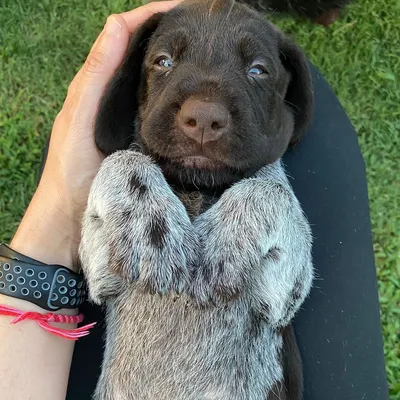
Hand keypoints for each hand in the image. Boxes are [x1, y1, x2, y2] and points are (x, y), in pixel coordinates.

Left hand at [10, 1, 180, 271]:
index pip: (125, 34)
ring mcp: (132, 120)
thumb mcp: (77, 122)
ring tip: (207, 54)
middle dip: (170, 33)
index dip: (152, 15)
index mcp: (96, 86)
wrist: (72, 221)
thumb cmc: (71, 174)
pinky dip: (181, 97)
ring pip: (157, 82)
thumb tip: (116, 25)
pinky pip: (165, 112)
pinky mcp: (144, 142)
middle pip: (143, 53)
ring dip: (179, 63)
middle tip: (204, 26)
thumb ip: (94, 79)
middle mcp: (116, 98)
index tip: (184, 6)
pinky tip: (198, 99)